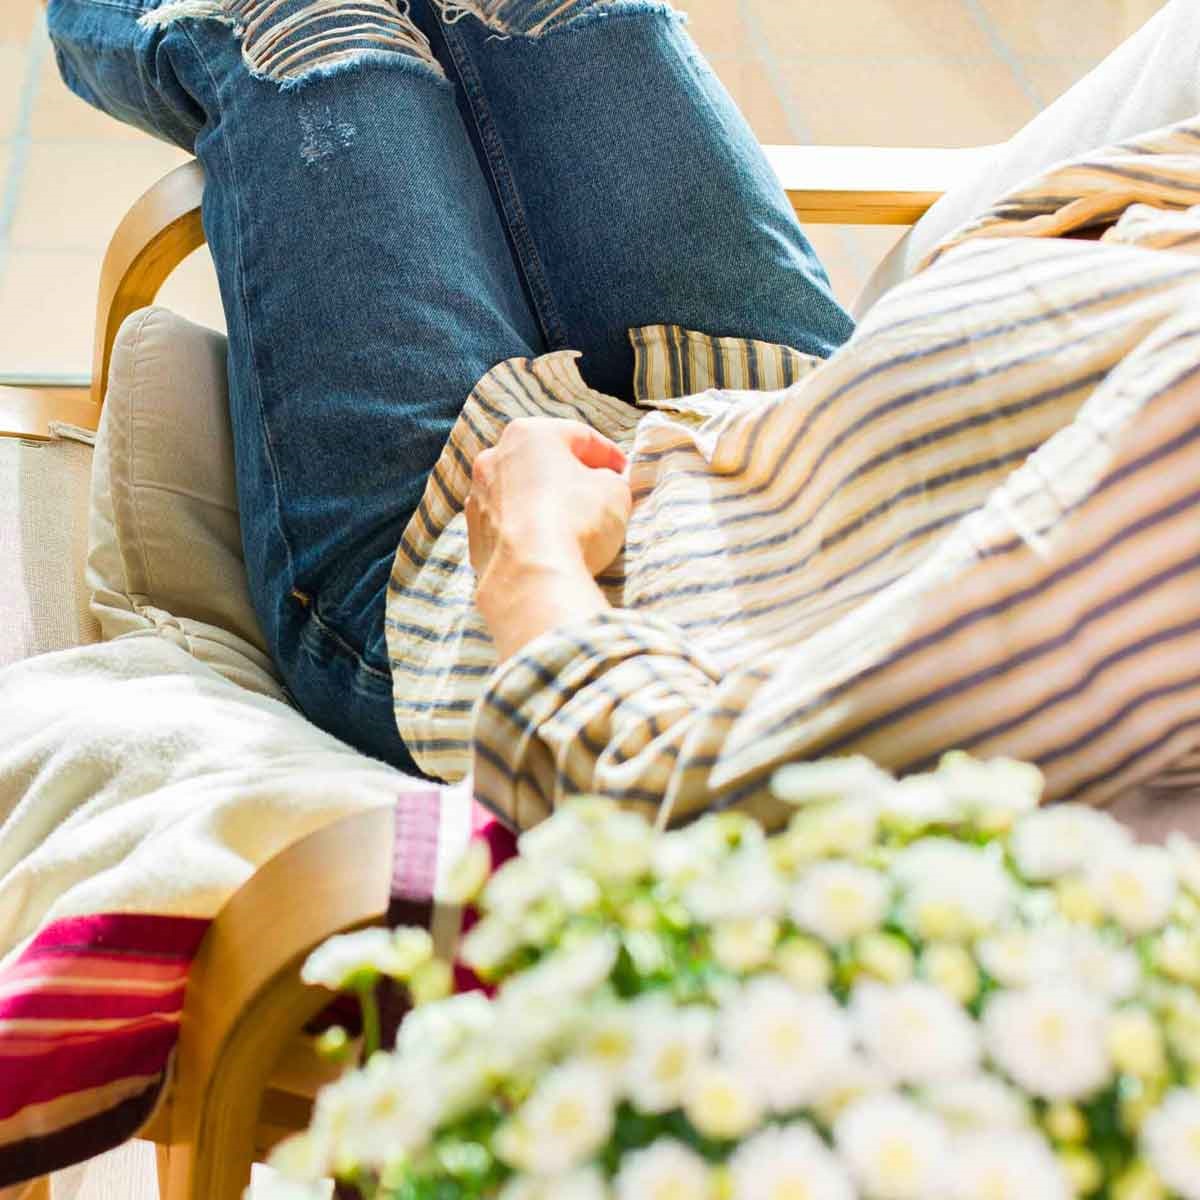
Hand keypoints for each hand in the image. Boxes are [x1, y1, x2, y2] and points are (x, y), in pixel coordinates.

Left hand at [466, 418, 632, 658]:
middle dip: (571, 475)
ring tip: (572, 524)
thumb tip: (602, 484)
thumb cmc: (576, 520)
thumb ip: (610, 479)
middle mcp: (494, 458)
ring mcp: (478, 497)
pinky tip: (547, 545)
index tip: (623, 471)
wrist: (532, 576)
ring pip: (521, 492)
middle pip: (543, 462)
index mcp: (529, 433)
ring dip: (545, 502)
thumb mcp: (615, 491)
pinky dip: (527, 530)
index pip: (579, 436)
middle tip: (598, 494)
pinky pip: (508, 524)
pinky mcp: (474, 535)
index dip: (608, 454)